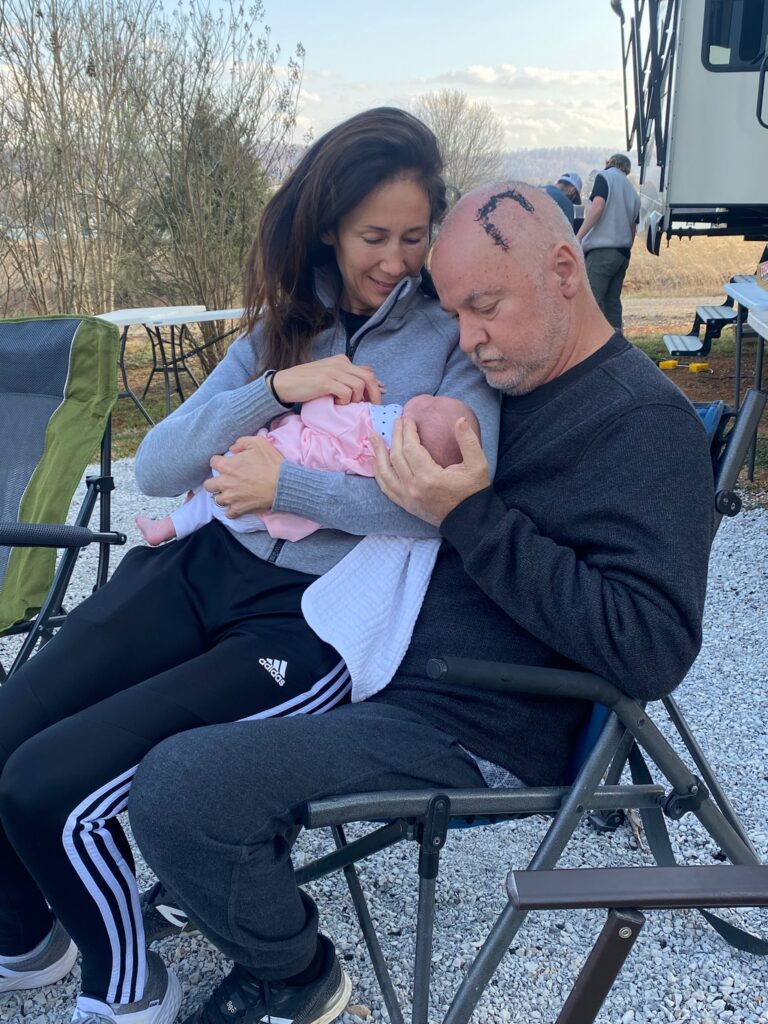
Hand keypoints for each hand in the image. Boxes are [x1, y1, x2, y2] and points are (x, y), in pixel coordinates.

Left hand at [203, 437, 283, 516]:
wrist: (283, 484)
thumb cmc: (271, 463)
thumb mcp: (258, 443)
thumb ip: (242, 442)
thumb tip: (233, 448)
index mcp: (227, 466)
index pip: (213, 462)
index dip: (220, 461)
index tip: (227, 463)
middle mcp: (224, 482)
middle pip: (208, 485)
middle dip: (214, 482)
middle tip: (225, 481)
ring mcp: (231, 498)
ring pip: (217, 500)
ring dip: (223, 496)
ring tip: (231, 494)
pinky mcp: (239, 509)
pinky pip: (228, 514)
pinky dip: (232, 511)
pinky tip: (237, 506)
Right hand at [272, 355, 383, 405]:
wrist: (284, 384)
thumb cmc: (307, 383)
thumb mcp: (330, 376)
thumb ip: (347, 377)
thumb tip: (371, 383)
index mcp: (341, 360)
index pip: (367, 371)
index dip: (376, 386)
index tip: (376, 399)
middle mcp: (339, 363)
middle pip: (368, 377)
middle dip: (374, 394)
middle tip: (372, 407)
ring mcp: (332, 371)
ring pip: (358, 385)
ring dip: (356, 399)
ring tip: (345, 404)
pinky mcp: (325, 381)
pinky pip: (346, 392)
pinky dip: (344, 401)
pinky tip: (336, 403)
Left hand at [372, 416, 489, 525]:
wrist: (469, 521)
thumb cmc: (473, 492)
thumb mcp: (478, 465)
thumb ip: (468, 441)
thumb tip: (460, 420)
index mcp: (429, 477)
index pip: (411, 448)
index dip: (408, 431)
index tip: (408, 418)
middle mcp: (413, 488)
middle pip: (396, 456)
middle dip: (395, 436)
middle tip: (397, 421)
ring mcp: (407, 498)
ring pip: (385, 472)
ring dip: (378, 453)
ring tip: (373, 437)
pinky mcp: (405, 505)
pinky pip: (386, 487)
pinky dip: (378, 473)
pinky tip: (375, 462)